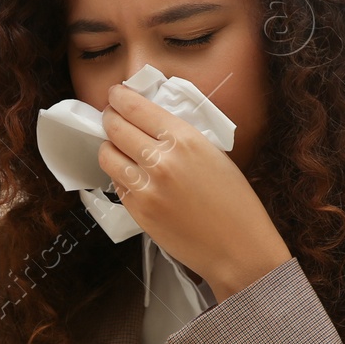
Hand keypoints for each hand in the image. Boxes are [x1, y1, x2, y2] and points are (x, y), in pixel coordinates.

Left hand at [98, 83, 289, 300]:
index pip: (136, 108)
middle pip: (114, 127)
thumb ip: (180, 136)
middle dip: (109, 117)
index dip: (119, 97)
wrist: (238, 248)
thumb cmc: (234, 203)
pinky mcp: (137, 211)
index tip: (115, 94)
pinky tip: (131, 174)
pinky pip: (116, 183)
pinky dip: (119, 174)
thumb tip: (151, 121)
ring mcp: (145, 187)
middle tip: (110, 116)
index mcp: (184, 139)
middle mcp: (161, 160)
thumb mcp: (213, 154)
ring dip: (109, 147)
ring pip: (107, 155)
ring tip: (117, 146)